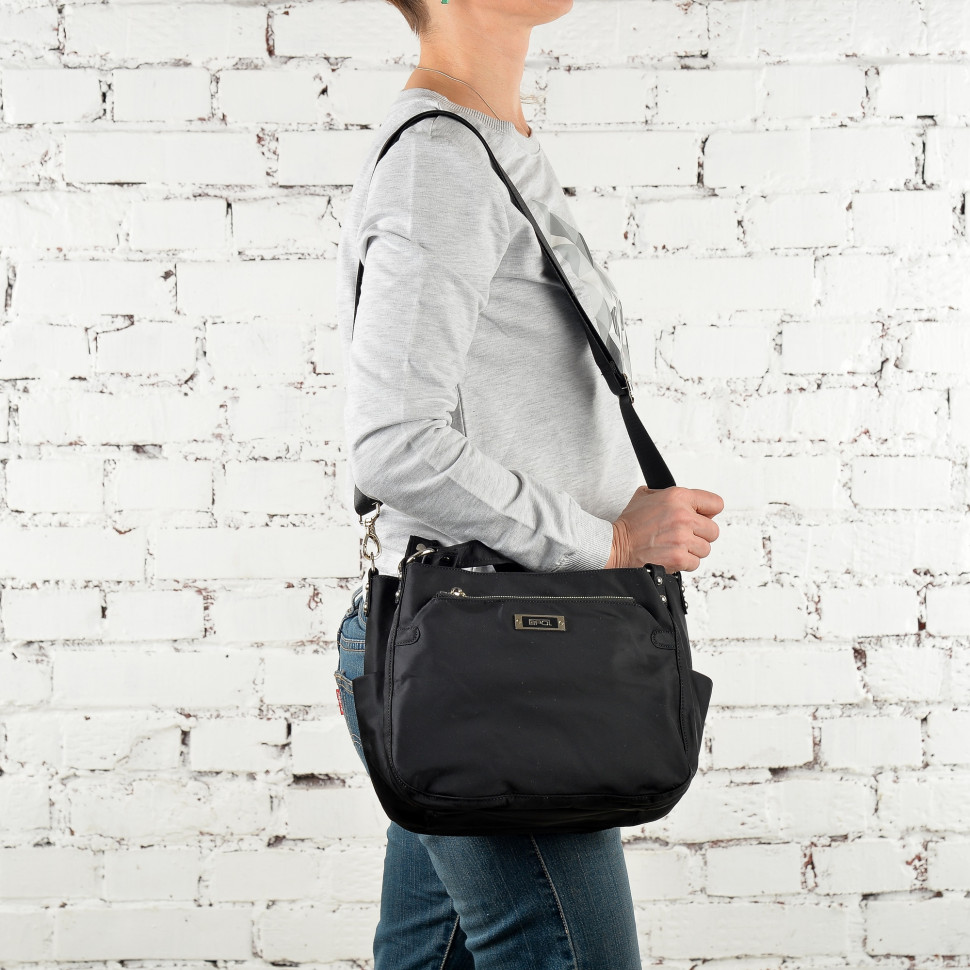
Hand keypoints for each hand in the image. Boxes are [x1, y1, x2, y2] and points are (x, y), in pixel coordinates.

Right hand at [605, 485, 723, 571]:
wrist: (616, 544)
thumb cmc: (630, 523)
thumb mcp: (646, 495)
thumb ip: (670, 494)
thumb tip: (691, 502)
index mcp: (678, 497)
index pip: (716, 504)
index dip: (708, 512)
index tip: (702, 518)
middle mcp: (683, 516)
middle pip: (713, 530)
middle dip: (700, 534)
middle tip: (685, 536)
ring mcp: (682, 538)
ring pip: (705, 549)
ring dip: (692, 550)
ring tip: (675, 547)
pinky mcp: (679, 557)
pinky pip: (695, 563)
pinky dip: (684, 563)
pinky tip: (671, 555)